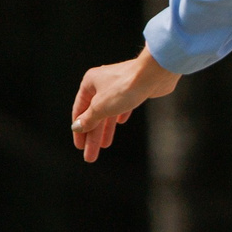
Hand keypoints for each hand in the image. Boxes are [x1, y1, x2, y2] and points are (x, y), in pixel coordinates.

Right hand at [70, 47, 180, 162]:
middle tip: (91, 156)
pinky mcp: (135, 89)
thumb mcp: (101, 107)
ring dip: (106, 129)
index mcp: (89, 83)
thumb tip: (76, 127)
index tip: (79, 147)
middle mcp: (102, 83)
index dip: (79, 130)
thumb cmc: (125, 87)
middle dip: (93, 136)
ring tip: (104, 146)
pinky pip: (123, 105)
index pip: (79, 111)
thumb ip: (89, 119)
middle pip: (95, 114)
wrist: (154, 74)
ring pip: (109, 111)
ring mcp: (119, 85)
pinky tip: (120, 123)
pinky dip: (120, 114)